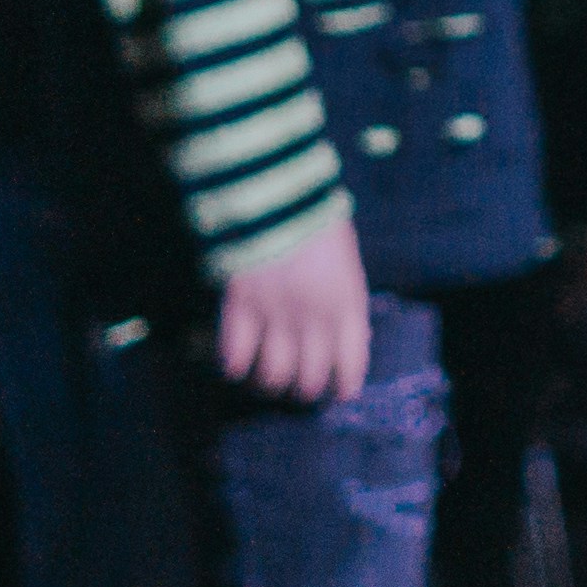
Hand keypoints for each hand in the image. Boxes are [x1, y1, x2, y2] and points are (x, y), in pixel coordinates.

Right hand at [212, 205, 372, 405]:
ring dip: (271, 382)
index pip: (351, 360)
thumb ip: (343, 295)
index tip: (342, 393)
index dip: (346, 382)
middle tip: (300, 386)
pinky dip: (235, 365)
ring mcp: (276, 316)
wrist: (277, 194)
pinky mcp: (242, 308)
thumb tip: (342, 326)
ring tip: (267, 380)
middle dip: (306, 388)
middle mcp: (314, 318)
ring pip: (274, 375)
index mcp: (347, 303)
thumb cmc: (317, 220)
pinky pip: (237, 354)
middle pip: (310, 377)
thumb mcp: (345, 259)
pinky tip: (235, 366)